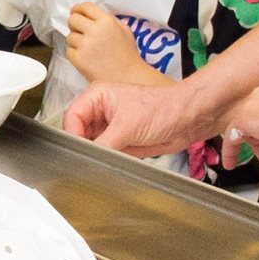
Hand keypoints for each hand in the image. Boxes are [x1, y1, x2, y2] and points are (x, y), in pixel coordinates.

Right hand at [62, 78, 216, 154]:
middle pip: (78, 132)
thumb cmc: (162, 109)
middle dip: (83, 146)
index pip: (71, 117)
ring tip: (104, 159)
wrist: (187, 120)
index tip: (80, 150)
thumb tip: (86, 160)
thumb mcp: (127, 126)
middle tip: (90, 158)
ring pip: (89, 145)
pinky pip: (103, 154)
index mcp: (97, 97)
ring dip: (94, 154)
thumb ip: (102, 144)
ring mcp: (109, 127)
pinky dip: (104, 160)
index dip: (73, 135)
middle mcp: (100, 111)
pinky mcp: (119, 141)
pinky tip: (110, 162)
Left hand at [66, 3, 158, 85]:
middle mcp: (94, 30)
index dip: (78, 9)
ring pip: (69, 36)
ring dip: (76, 41)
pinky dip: (75, 54)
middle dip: (74, 24)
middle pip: (73, 19)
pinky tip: (87, 59)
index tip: (76, 12)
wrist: (126, 78)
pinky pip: (69, 51)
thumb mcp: (124, 30)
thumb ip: (108, 20)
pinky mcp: (78, 59)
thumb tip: (91, 15)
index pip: (85, 7)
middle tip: (80, 31)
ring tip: (88, 49)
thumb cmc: (127, 55)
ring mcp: (85, 45)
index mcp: (107, 21)